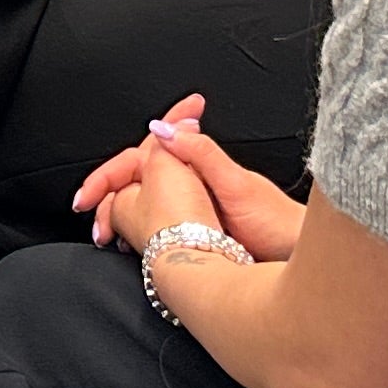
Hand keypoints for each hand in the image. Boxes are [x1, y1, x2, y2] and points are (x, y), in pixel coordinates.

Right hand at [76, 100, 304, 260]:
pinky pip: (158, 224)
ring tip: (102, 233)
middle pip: (136, 179)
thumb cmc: (278, 222)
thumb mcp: (238, 185)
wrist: (301, 257)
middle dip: (105, 194)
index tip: (87, 195)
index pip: (140, 159)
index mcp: (198, 164)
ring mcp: (196, 206)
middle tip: (85, 215)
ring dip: (117, 214)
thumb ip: (200, 154)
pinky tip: (131, 245)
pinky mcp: (201, 230)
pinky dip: (137, 231)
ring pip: (144, 202)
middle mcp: (194, 182)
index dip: (110, 174)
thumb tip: (161, 129)